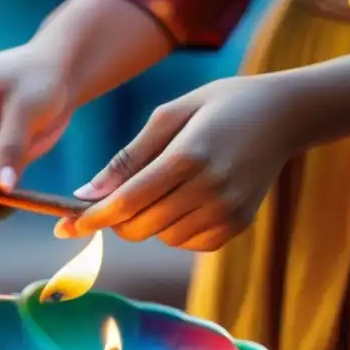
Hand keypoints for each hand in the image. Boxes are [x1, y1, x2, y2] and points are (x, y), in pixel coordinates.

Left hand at [54, 75, 294, 250]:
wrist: (284, 115)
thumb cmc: (216, 106)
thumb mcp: (168, 116)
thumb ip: (126, 159)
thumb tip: (85, 194)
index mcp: (186, 157)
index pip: (126, 202)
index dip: (91, 218)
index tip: (65, 227)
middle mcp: (209, 188)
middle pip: (140, 227)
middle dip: (116, 220)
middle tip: (115, 198)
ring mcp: (227, 210)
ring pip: (162, 237)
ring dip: (147, 222)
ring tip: (161, 187)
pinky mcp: (238, 224)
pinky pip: (188, 243)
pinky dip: (174, 231)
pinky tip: (183, 201)